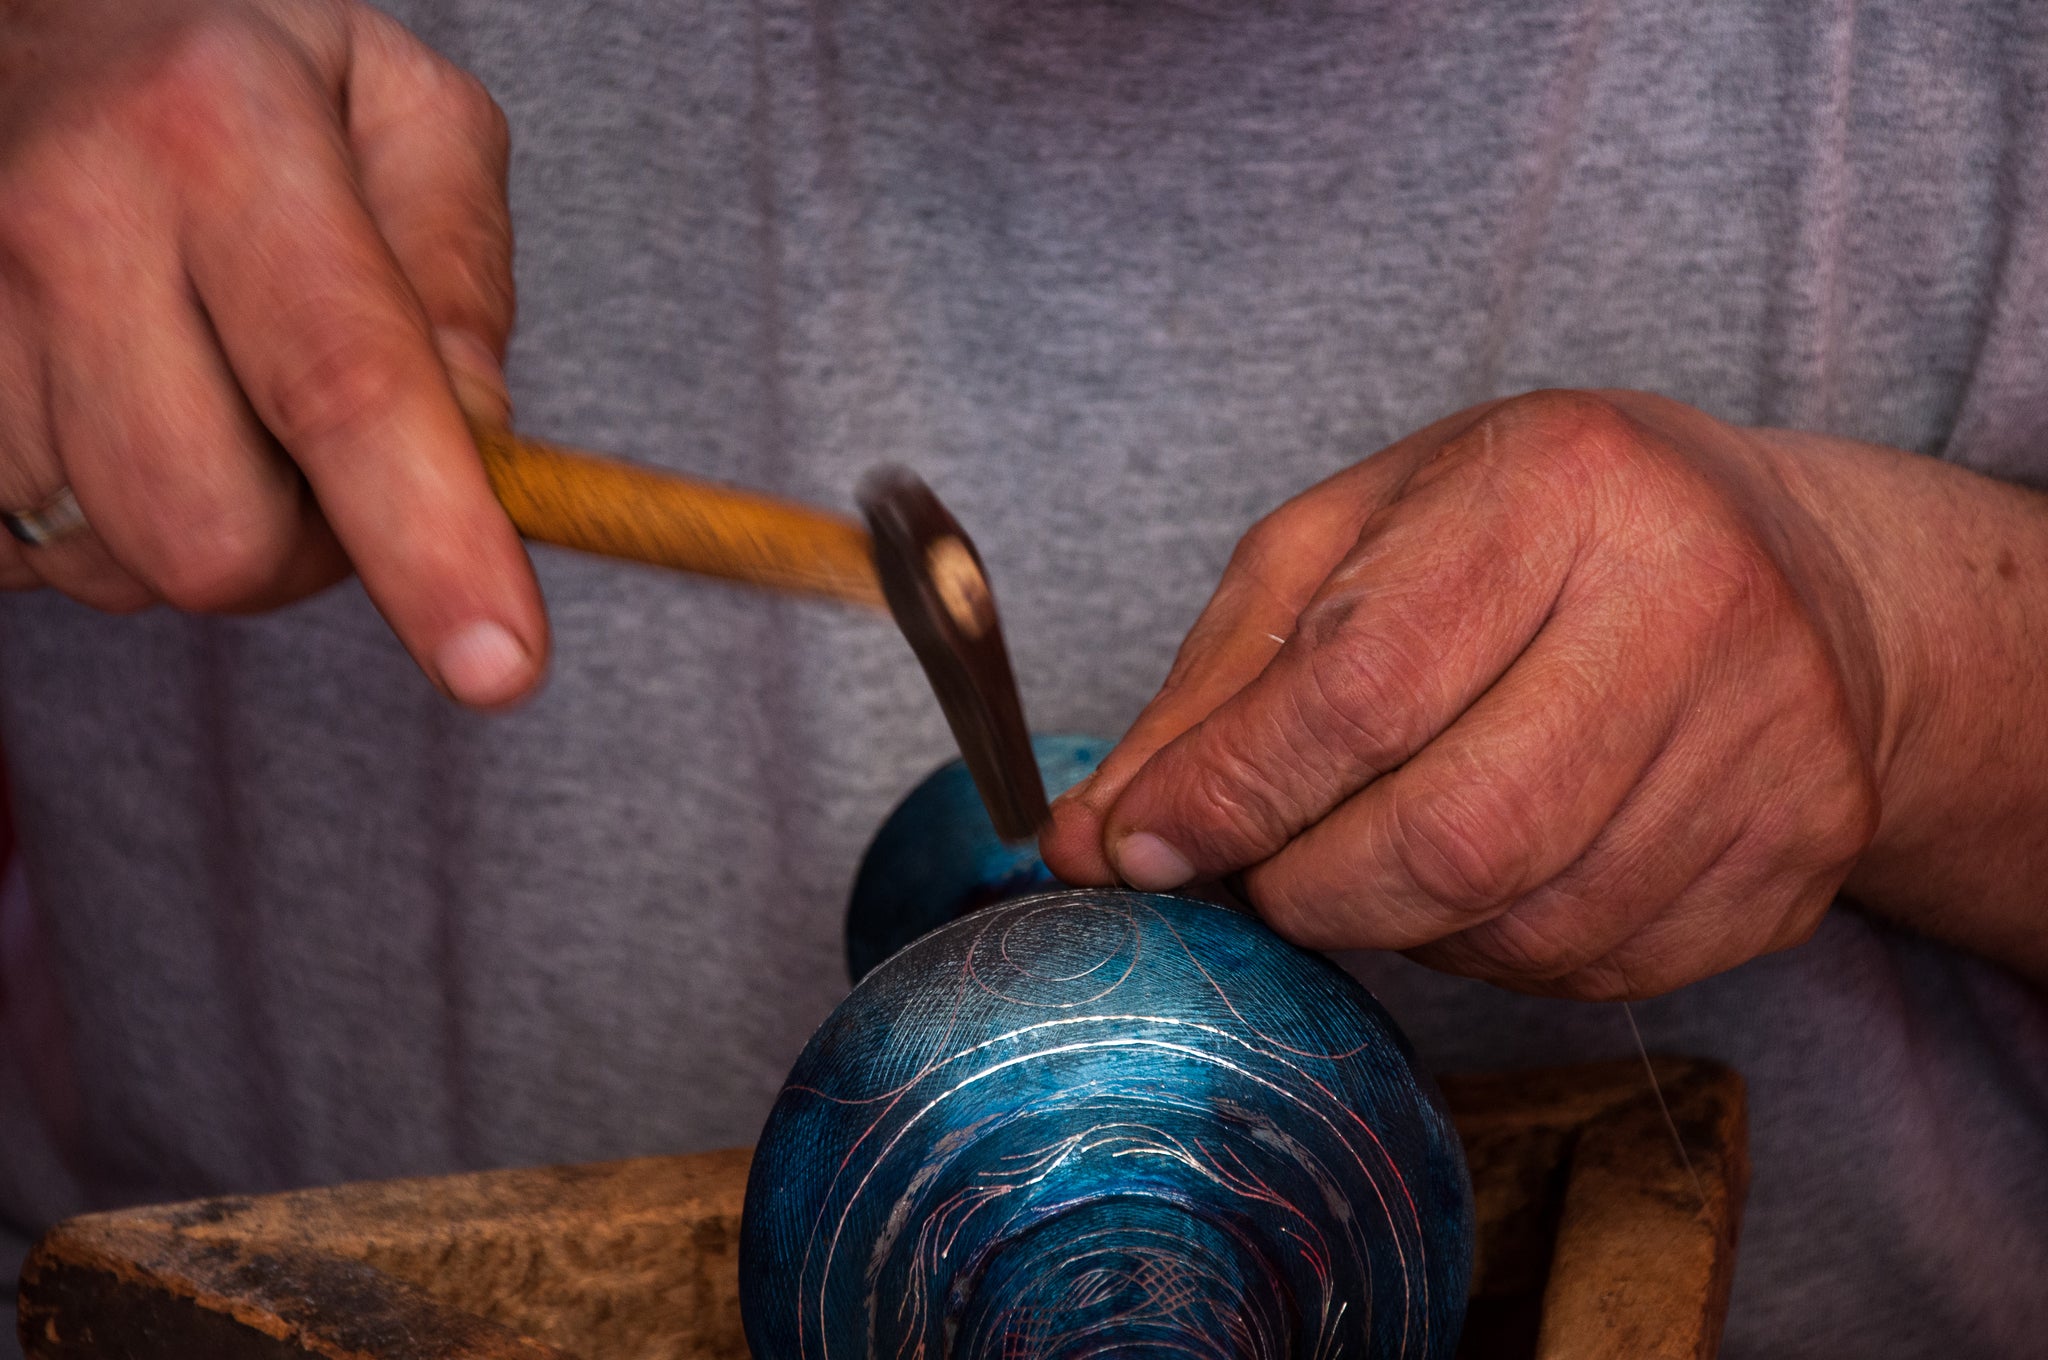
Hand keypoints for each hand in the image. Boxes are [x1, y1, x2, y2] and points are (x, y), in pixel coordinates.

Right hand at [0, 0, 543, 705]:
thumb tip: (480, 445)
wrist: (15, 34)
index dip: (431, 546)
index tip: (502, 669)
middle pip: (218, 537)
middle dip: (307, 547)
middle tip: (316, 446)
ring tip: (192, 386)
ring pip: (128, 568)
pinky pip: (39, 562)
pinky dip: (106, 524)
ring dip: (206, 525)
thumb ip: (463, 276)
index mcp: (217, 134)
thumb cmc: (229, 82)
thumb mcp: (396, 111)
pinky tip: (106, 406)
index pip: (345, 386)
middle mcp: (66, 223)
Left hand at [1043, 390, 1890, 998]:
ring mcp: (1771, 745)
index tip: (1137, 847)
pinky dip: (1492, 950)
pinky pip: (1596, 970)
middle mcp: (1697, 606)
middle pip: (1450, 839)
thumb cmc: (1534, 532)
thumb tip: (1093, 842)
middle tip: (1258, 871)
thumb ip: (1216, 686)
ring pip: (1520, 928)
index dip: (1229, 792)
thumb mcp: (1354, 541)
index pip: (1363, 684)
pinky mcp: (1801, 857)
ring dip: (1396, 925)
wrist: (1792, 568)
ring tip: (1377, 849)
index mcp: (1562, 486)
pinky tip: (1489, 872)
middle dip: (1305, 889)